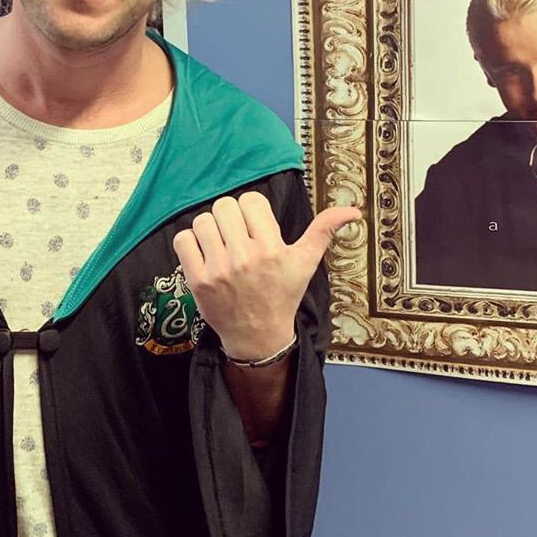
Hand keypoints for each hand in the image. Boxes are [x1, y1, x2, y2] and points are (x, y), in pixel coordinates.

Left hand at [173, 191, 359, 358]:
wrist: (258, 335)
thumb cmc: (282, 295)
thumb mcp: (306, 263)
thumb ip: (324, 230)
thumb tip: (353, 211)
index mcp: (272, 249)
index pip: (251, 200)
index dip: (252, 210)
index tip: (256, 227)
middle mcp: (245, 257)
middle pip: (224, 205)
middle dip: (230, 217)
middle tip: (237, 234)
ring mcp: (219, 269)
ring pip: (202, 220)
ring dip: (210, 229)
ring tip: (221, 244)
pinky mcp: (197, 280)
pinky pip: (183, 240)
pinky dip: (190, 243)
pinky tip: (204, 254)